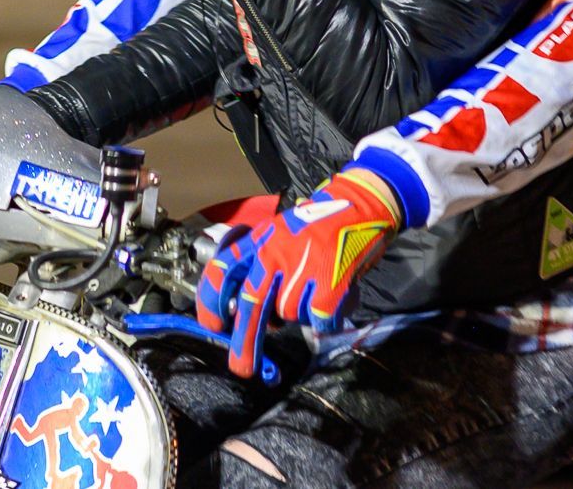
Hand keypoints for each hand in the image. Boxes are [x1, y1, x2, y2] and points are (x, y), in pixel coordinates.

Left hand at [196, 169, 400, 377]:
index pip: (222, 271)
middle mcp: (276, 253)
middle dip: (245, 342)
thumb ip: (261, 265)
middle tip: (242, 368)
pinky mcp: (329, 283)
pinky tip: (336, 296)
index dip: (211, 303)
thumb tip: (245, 312)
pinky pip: (319, 321)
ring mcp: (302, 268)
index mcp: (260, 239)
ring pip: (289, 315)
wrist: (362, 205)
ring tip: (317, 287)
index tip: (212, 326)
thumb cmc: (320, 225)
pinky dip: (327, 318)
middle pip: (251, 305)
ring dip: (301, 312)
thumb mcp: (280, 234)